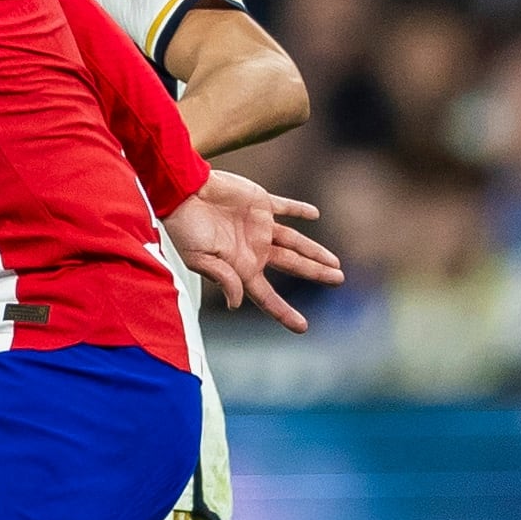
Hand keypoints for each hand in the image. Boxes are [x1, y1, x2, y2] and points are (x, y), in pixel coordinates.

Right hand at [163, 168, 344, 332]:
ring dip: (315, 250)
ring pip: (295, 241)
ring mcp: (259, 226)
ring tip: (335, 262)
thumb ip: (224, 279)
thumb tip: (237, 304)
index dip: (284, 312)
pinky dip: (299, 211)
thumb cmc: (184, 228)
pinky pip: (285, 208)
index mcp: (240, 267)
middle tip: (339, 279)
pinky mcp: (260, 203)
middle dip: (316, 273)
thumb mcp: (200, 260)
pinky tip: (314, 215)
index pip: (267, 295)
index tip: (303, 328)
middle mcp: (253, 248)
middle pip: (292, 265)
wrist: (181, 191)